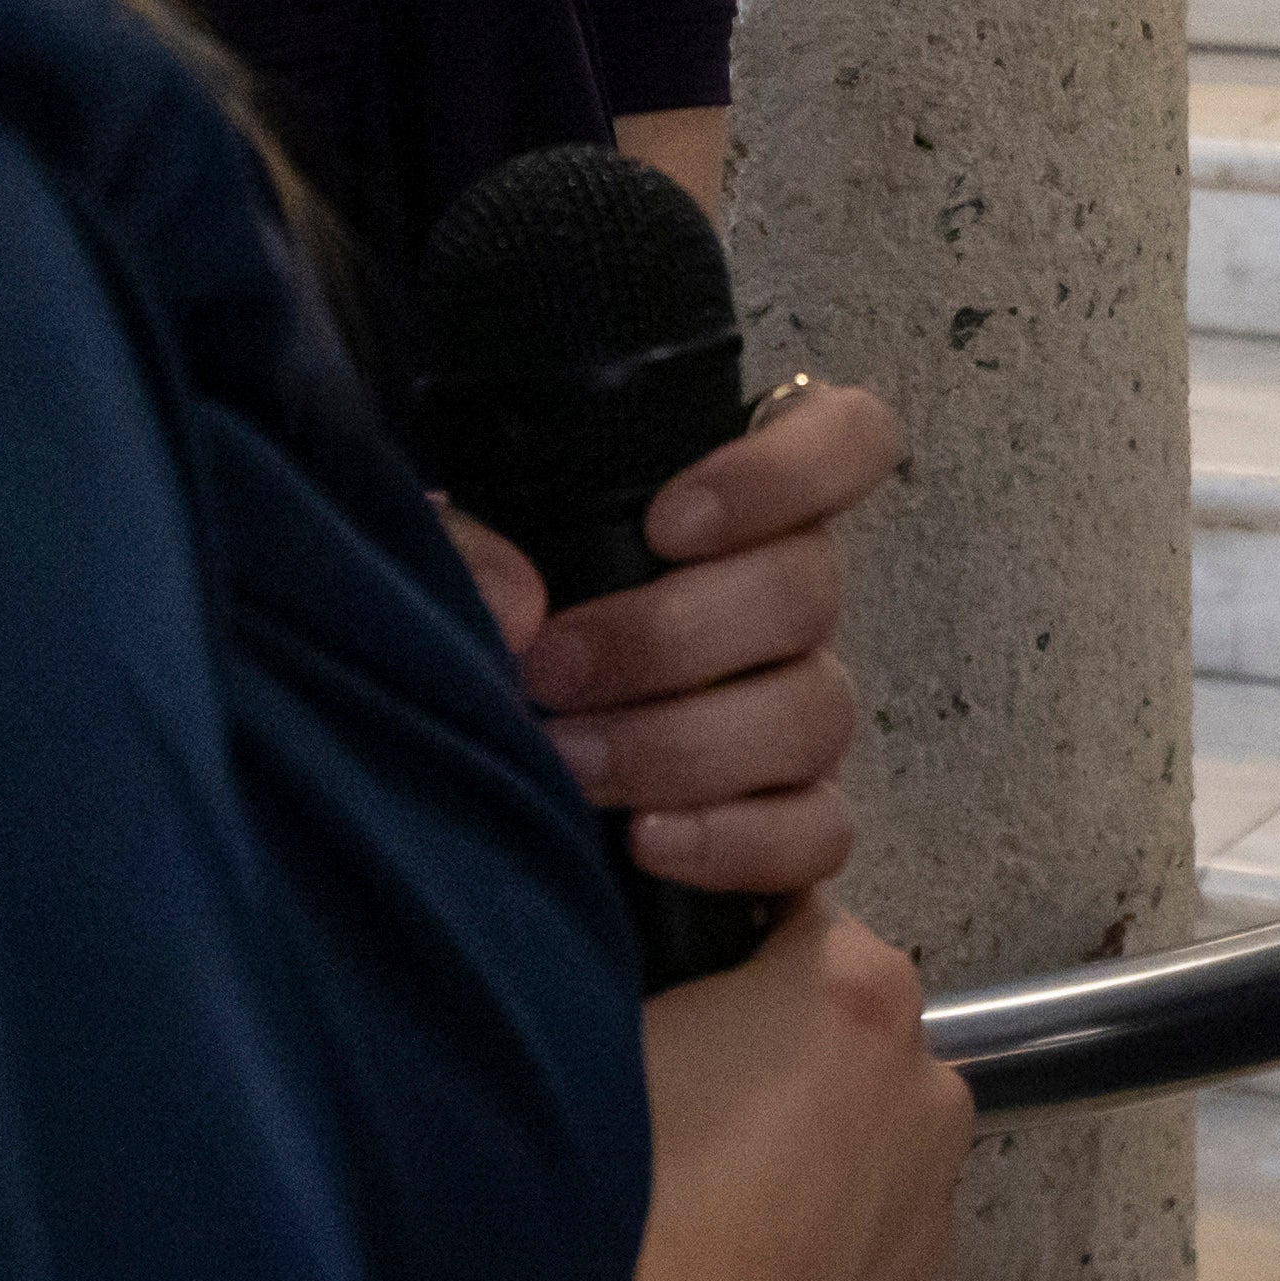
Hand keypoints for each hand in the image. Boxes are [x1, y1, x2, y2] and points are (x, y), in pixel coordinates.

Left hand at [439, 375, 901, 896]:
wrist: (451, 763)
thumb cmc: (472, 628)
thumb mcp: (434, 552)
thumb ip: (454, 543)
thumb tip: (518, 603)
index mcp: (732, 507)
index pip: (845, 439)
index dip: (787, 471)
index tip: (668, 523)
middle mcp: (785, 602)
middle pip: (807, 590)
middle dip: (670, 636)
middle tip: (552, 672)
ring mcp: (799, 712)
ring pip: (813, 712)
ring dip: (684, 742)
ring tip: (570, 764)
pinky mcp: (794, 823)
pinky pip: (815, 835)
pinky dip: (734, 839)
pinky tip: (644, 841)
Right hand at [630, 896, 973, 1280]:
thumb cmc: (593, 1229)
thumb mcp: (586, 1044)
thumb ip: (649, 990)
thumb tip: (650, 1002)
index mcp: (857, 997)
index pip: (795, 928)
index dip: (717, 974)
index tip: (660, 1028)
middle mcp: (928, 1100)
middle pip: (846, 1057)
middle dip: (772, 1086)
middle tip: (663, 1151)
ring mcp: (937, 1231)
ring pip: (860, 1178)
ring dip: (792, 1199)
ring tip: (679, 1259)